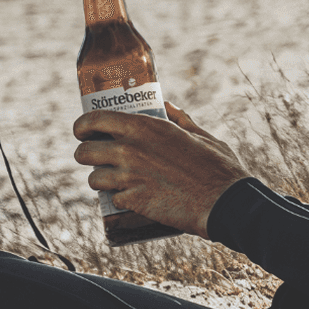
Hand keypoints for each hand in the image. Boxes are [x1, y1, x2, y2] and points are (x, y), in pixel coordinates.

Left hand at [71, 101, 251, 237]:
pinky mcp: (133, 200)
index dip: (82, 127)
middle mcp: (131, 148)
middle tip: (97, 160)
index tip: (83, 133)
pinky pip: (112, 199)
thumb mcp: (202, 136)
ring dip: (101, 181)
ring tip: (115, 182)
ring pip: (93, 178)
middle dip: (86, 157)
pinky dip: (120, 199)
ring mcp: (129, 175)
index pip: (94, 120)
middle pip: (84, 152)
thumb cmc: (218, 168)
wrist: (225, 203)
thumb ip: (181, 119)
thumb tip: (168, 105)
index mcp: (146, 126)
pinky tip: (135, 198)